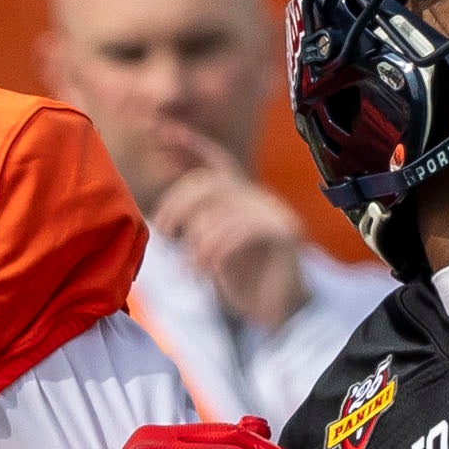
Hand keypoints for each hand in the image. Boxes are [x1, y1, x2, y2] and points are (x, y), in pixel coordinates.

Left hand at [151, 149, 312, 328]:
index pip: (218, 161)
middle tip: (164, 231)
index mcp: (243, 198)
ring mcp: (275, 212)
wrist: (280, 316)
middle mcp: (260, 198)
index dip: (192, 145)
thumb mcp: (213, 252)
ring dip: (199, 241)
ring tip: (188, 269)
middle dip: (180, 203)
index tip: (163, 132)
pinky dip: (218, 249)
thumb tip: (167, 220)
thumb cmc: (244, 287)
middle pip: (212, 182)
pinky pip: (243, 230)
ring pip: (224, 209)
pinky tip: (206, 270)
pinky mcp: (285, 232)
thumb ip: (198, 229)